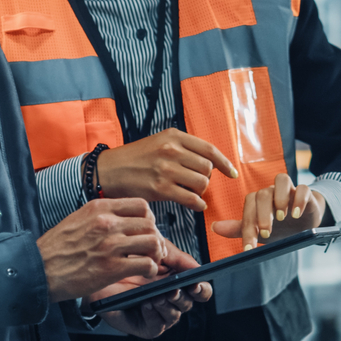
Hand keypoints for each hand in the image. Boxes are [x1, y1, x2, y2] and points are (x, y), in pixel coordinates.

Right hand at [37, 197, 166, 302]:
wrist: (38, 270)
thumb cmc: (55, 249)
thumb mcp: (77, 219)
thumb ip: (101, 216)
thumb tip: (124, 219)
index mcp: (99, 208)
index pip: (141, 205)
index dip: (148, 219)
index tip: (145, 230)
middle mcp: (107, 222)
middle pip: (150, 224)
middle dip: (155, 238)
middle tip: (151, 249)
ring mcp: (110, 244)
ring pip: (153, 242)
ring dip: (155, 254)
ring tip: (149, 261)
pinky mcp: (112, 268)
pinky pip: (146, 264)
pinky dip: (150, 270)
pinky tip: (143, 273)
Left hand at [90, 244, 211, 338]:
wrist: (101, 272)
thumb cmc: (129, 261)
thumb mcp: (156, 251)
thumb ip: (178, 258)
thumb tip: (197, 268)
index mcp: (179, 282)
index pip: (200, 290)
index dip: (201, 289)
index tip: (195, 284)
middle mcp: (172, 300)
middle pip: (189, 303)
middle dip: (182, 297)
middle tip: (173, 290)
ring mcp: (160, 313)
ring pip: (174, 315)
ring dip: (168, 306)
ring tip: (157, 296)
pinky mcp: (146, 326)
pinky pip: (157, 326)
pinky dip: (154, 316)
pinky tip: (147, 304)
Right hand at [97, 129, 236, 211]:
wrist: (108, 170)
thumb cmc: (134, 158)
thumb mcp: (159, 141)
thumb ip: (182, 148)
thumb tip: (208, 162)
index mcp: (173, 136)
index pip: (209, 149)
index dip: (225, 163)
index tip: (232, 172)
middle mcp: (171, 150)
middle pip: (207, 168)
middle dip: (207, 178)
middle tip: (197, 183)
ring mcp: (166, 169)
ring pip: (201, 183)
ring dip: (201, 191)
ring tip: (191, 192)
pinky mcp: (160, 188)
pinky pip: (191, 199)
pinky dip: (198, 204)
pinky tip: (195, 205)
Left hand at [211, 173, 324, 249]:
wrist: (305, 224)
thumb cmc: (279, 227)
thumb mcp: (259, 230)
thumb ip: (238, 228)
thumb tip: (214, 227)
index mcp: (259, 200)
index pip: (249, 207)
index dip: (248, 226)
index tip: (250, 247)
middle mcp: (272, 192)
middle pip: (263, 194)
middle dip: (263, 214)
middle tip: (266, 233)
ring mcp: (290, 190)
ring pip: (281, 181)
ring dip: (280, 199)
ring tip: (281, 217)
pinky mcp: (306, 193)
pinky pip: (303, 188)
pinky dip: (299, 200)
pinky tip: (297, 214)